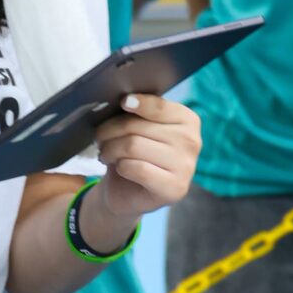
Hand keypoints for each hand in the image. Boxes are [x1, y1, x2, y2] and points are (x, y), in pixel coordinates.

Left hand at [92, 92, 200, 224]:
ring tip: (105, 153)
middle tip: (99, 138)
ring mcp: (186, 167)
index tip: (123, 103)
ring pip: (133, 146)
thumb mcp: (137, 127)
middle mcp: (192, 142)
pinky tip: (119, 168)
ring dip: (110, 149)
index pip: (158, 107)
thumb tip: (125, 100)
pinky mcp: (175, 188)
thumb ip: (137, 112)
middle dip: (109, 131)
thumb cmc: (134, 153)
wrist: (129, 192)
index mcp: (188, 121)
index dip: (137, 103)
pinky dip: (120, 167)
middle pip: (137, 127)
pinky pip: (137, 168)